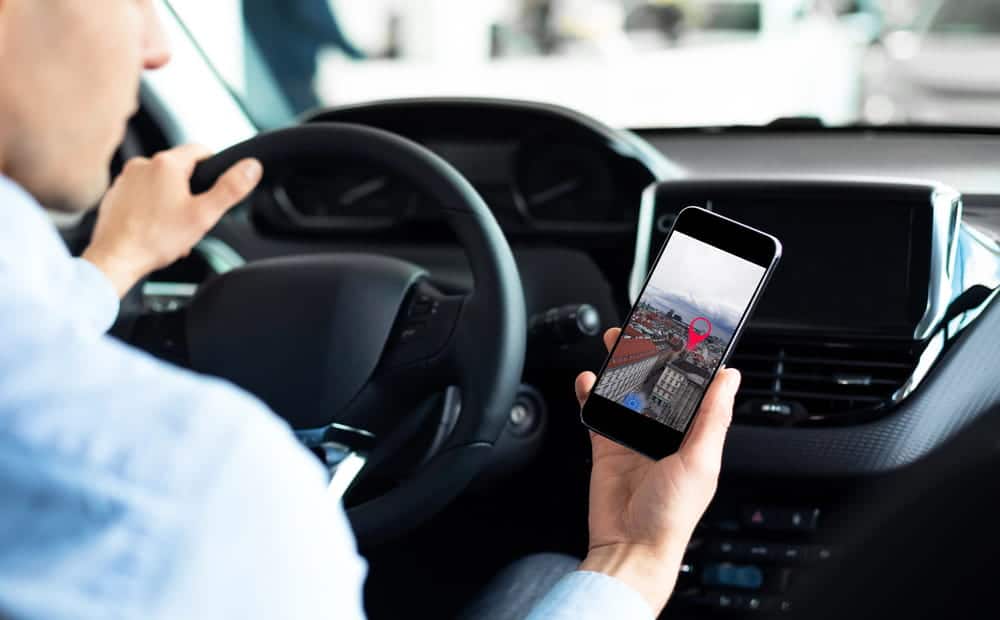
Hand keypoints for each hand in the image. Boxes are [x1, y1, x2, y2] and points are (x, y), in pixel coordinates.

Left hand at [82, 144, 262, 295]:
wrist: (116, 258)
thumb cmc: (156, 239)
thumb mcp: (204, 215)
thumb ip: (231, 189)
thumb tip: (252, 167)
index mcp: (166, 164)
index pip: (200, 150)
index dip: (213, 167)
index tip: (214, 188)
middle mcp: (142, 164)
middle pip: (179, 169)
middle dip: (190, 190)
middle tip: (193, 216)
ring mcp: (125, 179)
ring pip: (159, 183)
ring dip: (170, 200)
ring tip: (172, 227)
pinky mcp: (114, 194)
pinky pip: (141, 195)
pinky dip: (150, 208)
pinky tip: (154, 229)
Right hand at [576, 327, 740, 613]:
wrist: (630, 546)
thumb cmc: (671, 515)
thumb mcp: (700, 462)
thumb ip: (712, 418)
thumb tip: (730, 378)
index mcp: (695, 435)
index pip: (694, 388)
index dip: (688, 360)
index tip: (682, 333)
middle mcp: (666, 434)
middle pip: (657, 383)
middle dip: (649, 356)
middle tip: (640, 330)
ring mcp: (635, 439)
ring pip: (627, 392)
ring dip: (619, 368)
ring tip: (614, 345)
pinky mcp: (608, 447)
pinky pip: (598, 414)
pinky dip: (591, 395)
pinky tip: (588, 380)